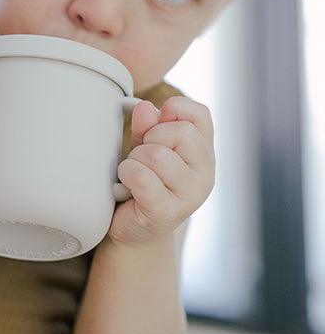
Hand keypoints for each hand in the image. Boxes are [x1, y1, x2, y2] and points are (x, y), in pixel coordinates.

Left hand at [109, 96, 214, 244]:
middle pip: (182, 132)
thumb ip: (146, 125)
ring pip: (158, 154)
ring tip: (135, 172)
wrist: (132, 225)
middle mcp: (206, 173)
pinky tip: (127, 183)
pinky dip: (127, 174)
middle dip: (151, 137)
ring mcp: (190, 195)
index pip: (199, 113)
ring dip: (135, 159)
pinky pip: (142, 177)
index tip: (156, 126)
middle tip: (143, 155)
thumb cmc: (142, 179)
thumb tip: (146, 108)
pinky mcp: (167, 212)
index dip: (172, 111)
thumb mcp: (144, 144)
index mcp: (204, 151)